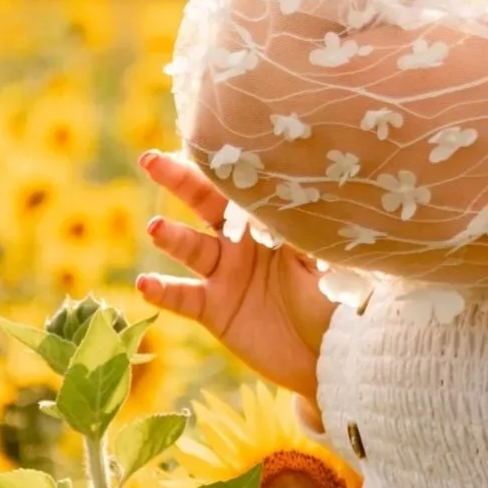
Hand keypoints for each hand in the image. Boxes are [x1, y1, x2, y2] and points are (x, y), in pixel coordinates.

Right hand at [133, 148, 336, 404]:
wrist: (334, 353)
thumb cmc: (341, 297)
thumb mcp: (331, 257)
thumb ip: (311, 227)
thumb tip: (310, 187)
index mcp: (273, 220)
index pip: (242, 184)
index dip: (223, 162)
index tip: (203, 133)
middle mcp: (243, 241)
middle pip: (206, 203)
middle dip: (179, 180)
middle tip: (152, 159)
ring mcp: (225, 274)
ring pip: (191, 247)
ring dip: (172, 237)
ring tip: (155, 228)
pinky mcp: (214, 310)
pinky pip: (183, 298)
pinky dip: (163, 291)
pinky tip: (145, 282)